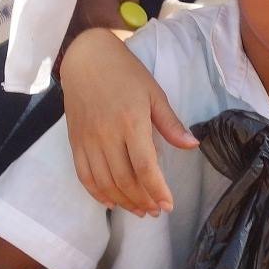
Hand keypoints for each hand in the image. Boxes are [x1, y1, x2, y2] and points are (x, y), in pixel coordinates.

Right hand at [60, 29, 195, 214]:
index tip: (168, 205)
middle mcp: (107, 135)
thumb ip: (171, 124)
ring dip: (123, 202)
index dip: (157, 190)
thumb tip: (192, 145)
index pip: (145, 167)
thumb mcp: (154, 93)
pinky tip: (111, 202)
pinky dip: (98, 193)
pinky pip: (84, 176)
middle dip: (143, 201)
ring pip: (105, 183)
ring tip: (140, 210)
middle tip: (156, 210)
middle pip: (125, 180)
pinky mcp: (75, 142)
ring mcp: (88, 140)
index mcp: (131, 122)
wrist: (86, 58)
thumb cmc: (125, 72)